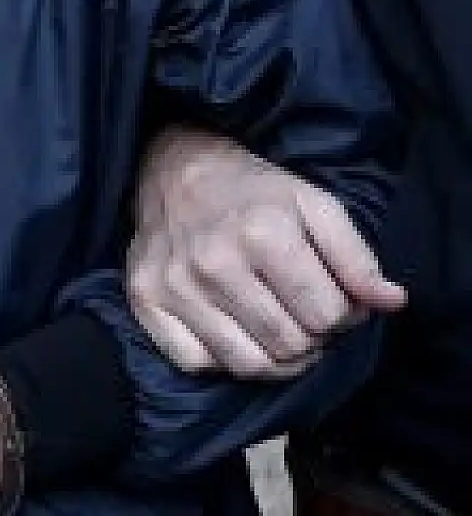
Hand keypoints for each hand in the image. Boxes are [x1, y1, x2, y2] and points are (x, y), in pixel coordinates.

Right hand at [129, 127, 405, 378]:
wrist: (174, 170)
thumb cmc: (252, 192)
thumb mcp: (314, 205)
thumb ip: (356, 256)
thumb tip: (390, 302)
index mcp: (262, 234)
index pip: (326, 316)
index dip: (341, 316)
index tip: (330, 299)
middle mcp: (213, 263)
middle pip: (290, 345)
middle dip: (309, 338)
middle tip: (302, 314)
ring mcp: (174, 286)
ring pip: (247, 365)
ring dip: (274, 359)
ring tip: (277, 332)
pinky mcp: (145, 301)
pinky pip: (197, 363)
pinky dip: (223, 359)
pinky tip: (233, 333)